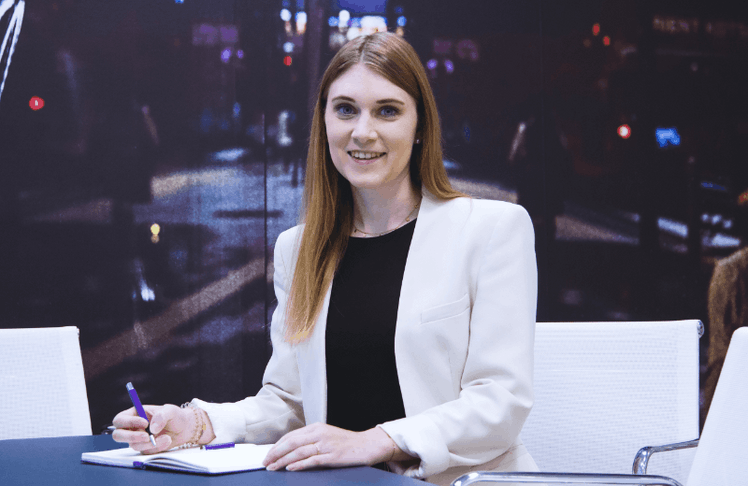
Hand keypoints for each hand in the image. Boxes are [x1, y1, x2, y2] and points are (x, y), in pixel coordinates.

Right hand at [111, 404, 198, 452]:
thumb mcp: (171, 411)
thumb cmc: (174, 416)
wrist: (184, 429)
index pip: (120, 419)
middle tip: (146, 436)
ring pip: (133, 445)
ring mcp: (137, 439)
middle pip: (118, 435)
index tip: (145, 423)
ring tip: (167, 438)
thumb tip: (152, 428)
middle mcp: (132, 427)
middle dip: (131, 437)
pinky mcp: (144, 448)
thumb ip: (162, 416)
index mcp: (135, 414)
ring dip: (149, 443)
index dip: (128, 422)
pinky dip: (156, 448)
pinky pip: (145, 451)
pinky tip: (167, 441)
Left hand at [263, 423, 400, 470]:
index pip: (291, 436)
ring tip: (273, 468)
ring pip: (299, 451)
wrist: (368, 445)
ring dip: (283, 460)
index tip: (268, 454)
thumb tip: (290, 451)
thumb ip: (310, 440)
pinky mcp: (333, 455)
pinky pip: (312, 460)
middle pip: (292, 443)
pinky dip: (299, 464)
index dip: (277, 445)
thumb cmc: (346, 443)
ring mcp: (326, 444)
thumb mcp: (326, 436)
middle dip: (275, 453)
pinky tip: (290, 468)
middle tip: (266, 462)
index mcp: (316, 427)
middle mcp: (320, 433)